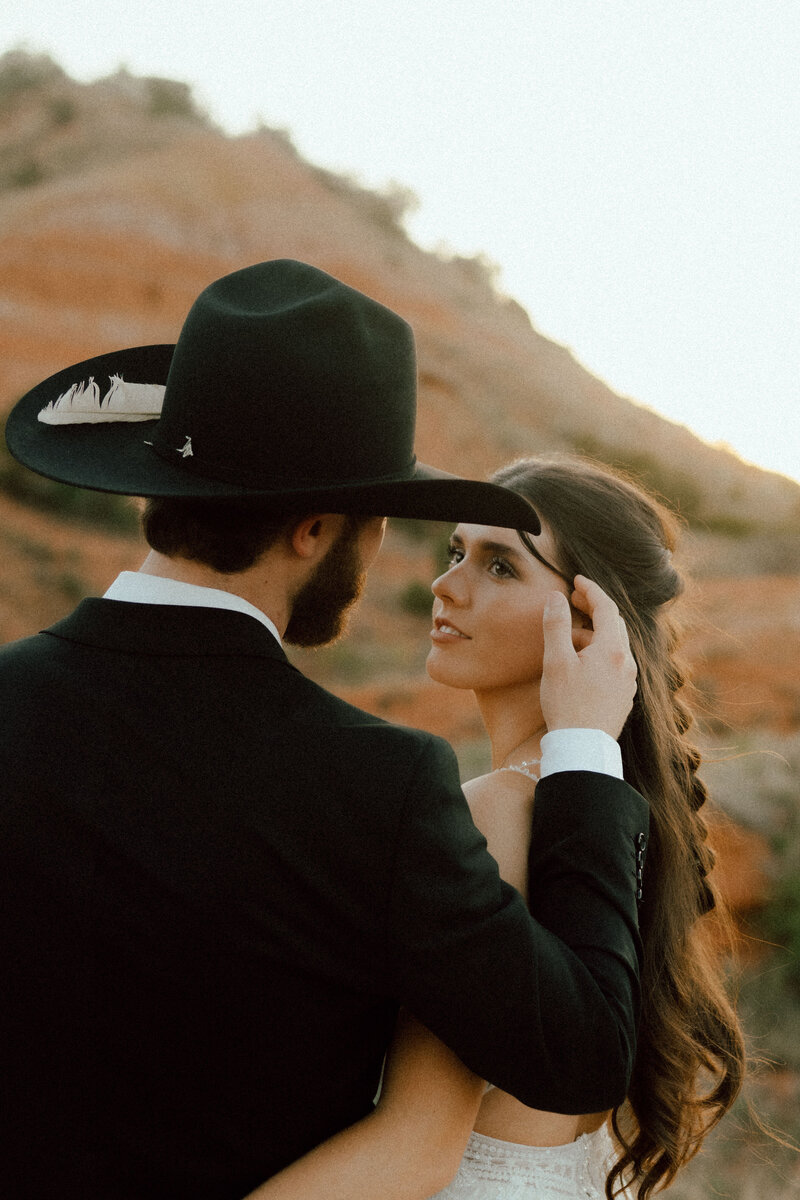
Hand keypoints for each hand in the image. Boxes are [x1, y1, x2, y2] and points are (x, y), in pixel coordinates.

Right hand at [539, 576, 636, 739]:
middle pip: (614, 624)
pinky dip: (600, 652)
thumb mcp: (556, 661)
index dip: (591, 589)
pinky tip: (582, 662)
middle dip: (594, 608)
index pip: (606, 607)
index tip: (576, 578)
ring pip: (615, 645)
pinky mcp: (624, 697)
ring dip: (595, 632)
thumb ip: (557, 625)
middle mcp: (627, 663)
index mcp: (613, 649)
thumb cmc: (567, 705)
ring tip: (571, 634)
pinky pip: (615, 664)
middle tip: (574, 600)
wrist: (582, 749)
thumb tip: (556, 596)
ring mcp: (628, 681)